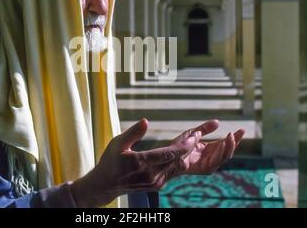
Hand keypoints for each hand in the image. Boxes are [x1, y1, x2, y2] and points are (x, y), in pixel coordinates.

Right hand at [70, 118, 197, 206]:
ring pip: (177, 167)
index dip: (184, 145)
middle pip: (177, 160)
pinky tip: (184, 151)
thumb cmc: (110, 161)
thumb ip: (133, 133)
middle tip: (200, 133)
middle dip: (190, 146)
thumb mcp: (118, 143)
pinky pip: (172, 171)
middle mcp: (152, 175)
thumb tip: (146, 121)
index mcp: (142, 163)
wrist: (105, 185)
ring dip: (187, 153)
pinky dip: (180, 160)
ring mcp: (155, 182)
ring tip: (195, 139)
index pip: (169, 154)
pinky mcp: (157, 185)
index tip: (195, 135)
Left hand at [169, 120, 243, 175]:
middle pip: (228, 150)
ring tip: (231, 135)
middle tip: (241, 131)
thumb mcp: (193, 133)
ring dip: (230, 146)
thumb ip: (205, 129)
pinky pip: (217, 160)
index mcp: (209, 150)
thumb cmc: (179, 146)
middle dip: (235, 141)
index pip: (225, 144)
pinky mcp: (206, 169)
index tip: (242, 129)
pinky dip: (221, 152)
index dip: (234, 137)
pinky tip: (223, 143)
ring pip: (225, 156)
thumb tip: (218, 122)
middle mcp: (211, 157)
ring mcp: (209, 164)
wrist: (169, 156)